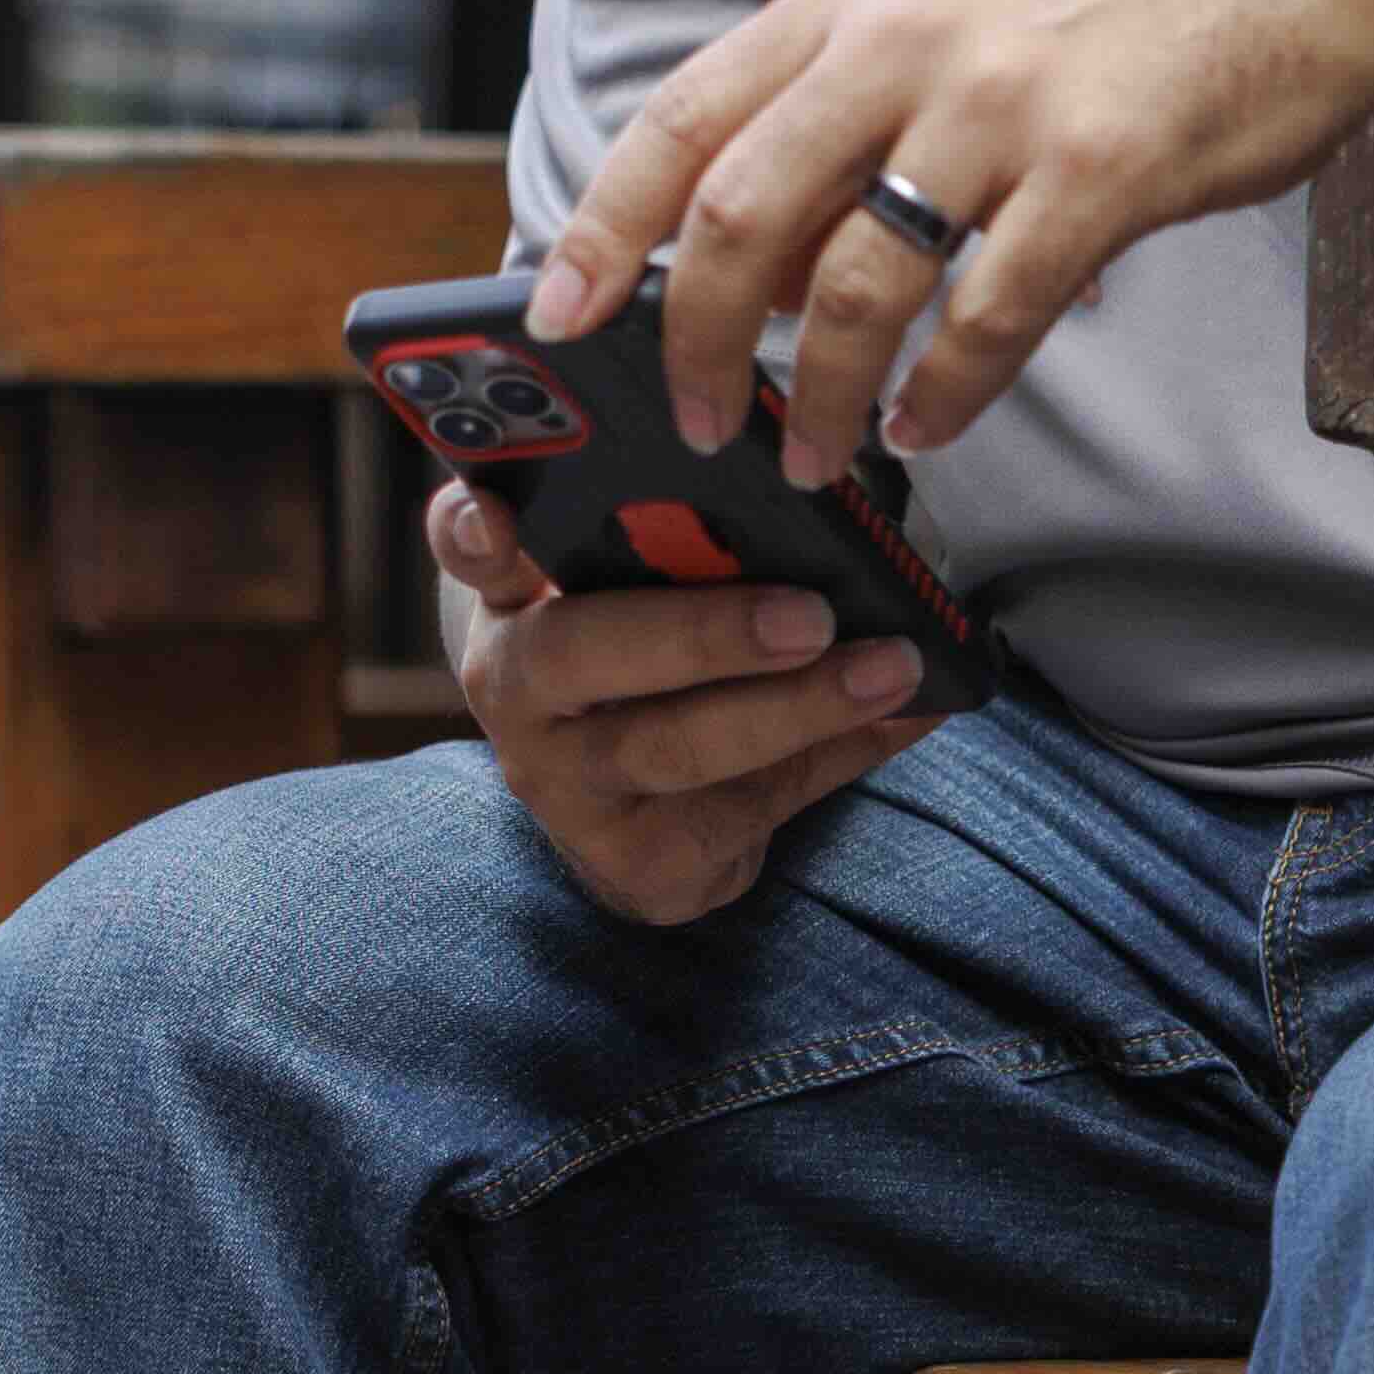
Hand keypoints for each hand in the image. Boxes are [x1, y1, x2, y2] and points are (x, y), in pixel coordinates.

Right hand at [426, 478, 925, 929]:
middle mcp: (516, 693)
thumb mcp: (646, 597)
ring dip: (797, 707)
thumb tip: (829, 513)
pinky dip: (839, 757)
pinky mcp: (633, 860)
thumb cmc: (646, 671)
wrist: (628, 823)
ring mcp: (566, 787)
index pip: (470, 552)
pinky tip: (903, 719)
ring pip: (675, 747)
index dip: (473, 533)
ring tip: (888, 669)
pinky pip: (747, 808)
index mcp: (511, 600)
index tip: (496, 516)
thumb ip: (689, 545)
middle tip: (809, 616)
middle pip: (583, 653)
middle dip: (703, 634)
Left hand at [531, 0, 1373, 487]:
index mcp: (848, 5)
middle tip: (695, 424)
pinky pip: (988, 315)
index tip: (560, 315)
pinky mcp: (1099, 172)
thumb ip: (846, 116)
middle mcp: (904, 43)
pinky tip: (929, 427)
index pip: (683, 121)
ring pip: (856, 284)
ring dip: (818, 396)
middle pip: (744, 216)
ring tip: (816, 457)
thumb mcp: (946, 16)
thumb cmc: (1112, 6)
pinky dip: (945, 393)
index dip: (606, 227)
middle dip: (696, 344)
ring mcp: (1001, 106)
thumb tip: (747, 257)